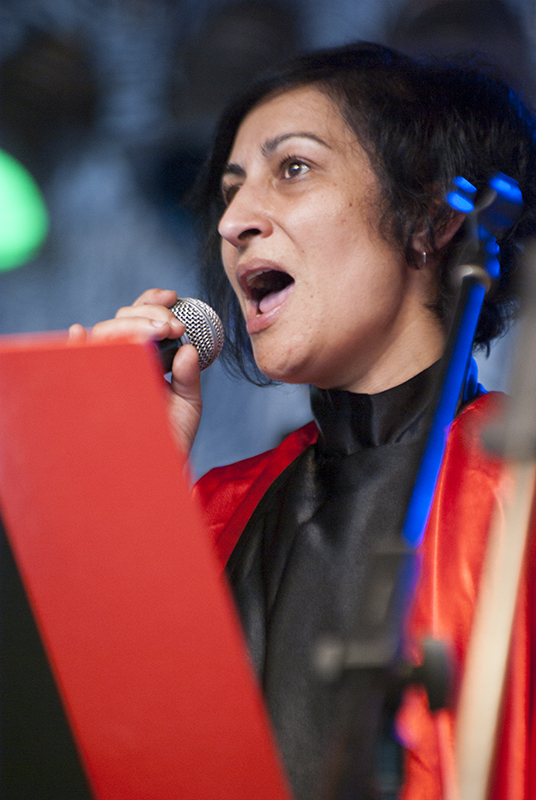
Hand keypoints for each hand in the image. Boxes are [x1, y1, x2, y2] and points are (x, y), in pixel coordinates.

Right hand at [68, 289, 201, 454]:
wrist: (158, 466)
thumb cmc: (171, 435)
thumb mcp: (188, 403)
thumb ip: (190, 376)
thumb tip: (188, 349)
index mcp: (147, 356)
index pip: (143, 317)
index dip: (153, 301)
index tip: (174, 297)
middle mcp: (125, 359)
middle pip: (124, 318)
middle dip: (149, 313)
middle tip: (174, 326)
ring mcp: (108, 371)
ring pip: (107, 332)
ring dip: (131, 323)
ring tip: (159, 331)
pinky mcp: (94, 388)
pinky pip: (78, 362)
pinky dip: (76, 345)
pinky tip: (80, 333)